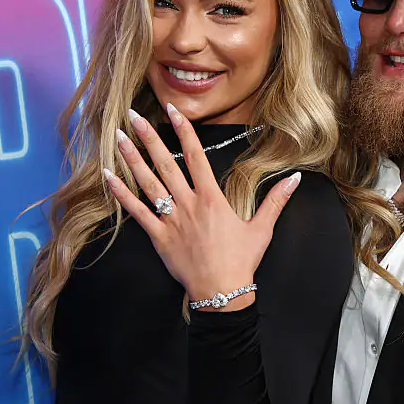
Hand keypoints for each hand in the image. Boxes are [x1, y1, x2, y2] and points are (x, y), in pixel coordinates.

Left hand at [103, 104, 300, 303]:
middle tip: (134, 115)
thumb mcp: (262, 229)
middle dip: (149, 138)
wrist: (221, 292)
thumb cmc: (242, 262)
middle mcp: (189, 204)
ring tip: (119, 137)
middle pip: (166, 164)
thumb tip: (294, 179)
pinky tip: (109, 177)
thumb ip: (276, 200)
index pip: (196, 157)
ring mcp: (171, 220)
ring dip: (133, 159)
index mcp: (212, 199)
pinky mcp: (159, 237)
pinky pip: (137, 212)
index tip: (173, 111)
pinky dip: (122, 194)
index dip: (184, 131)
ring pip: (148, 183)